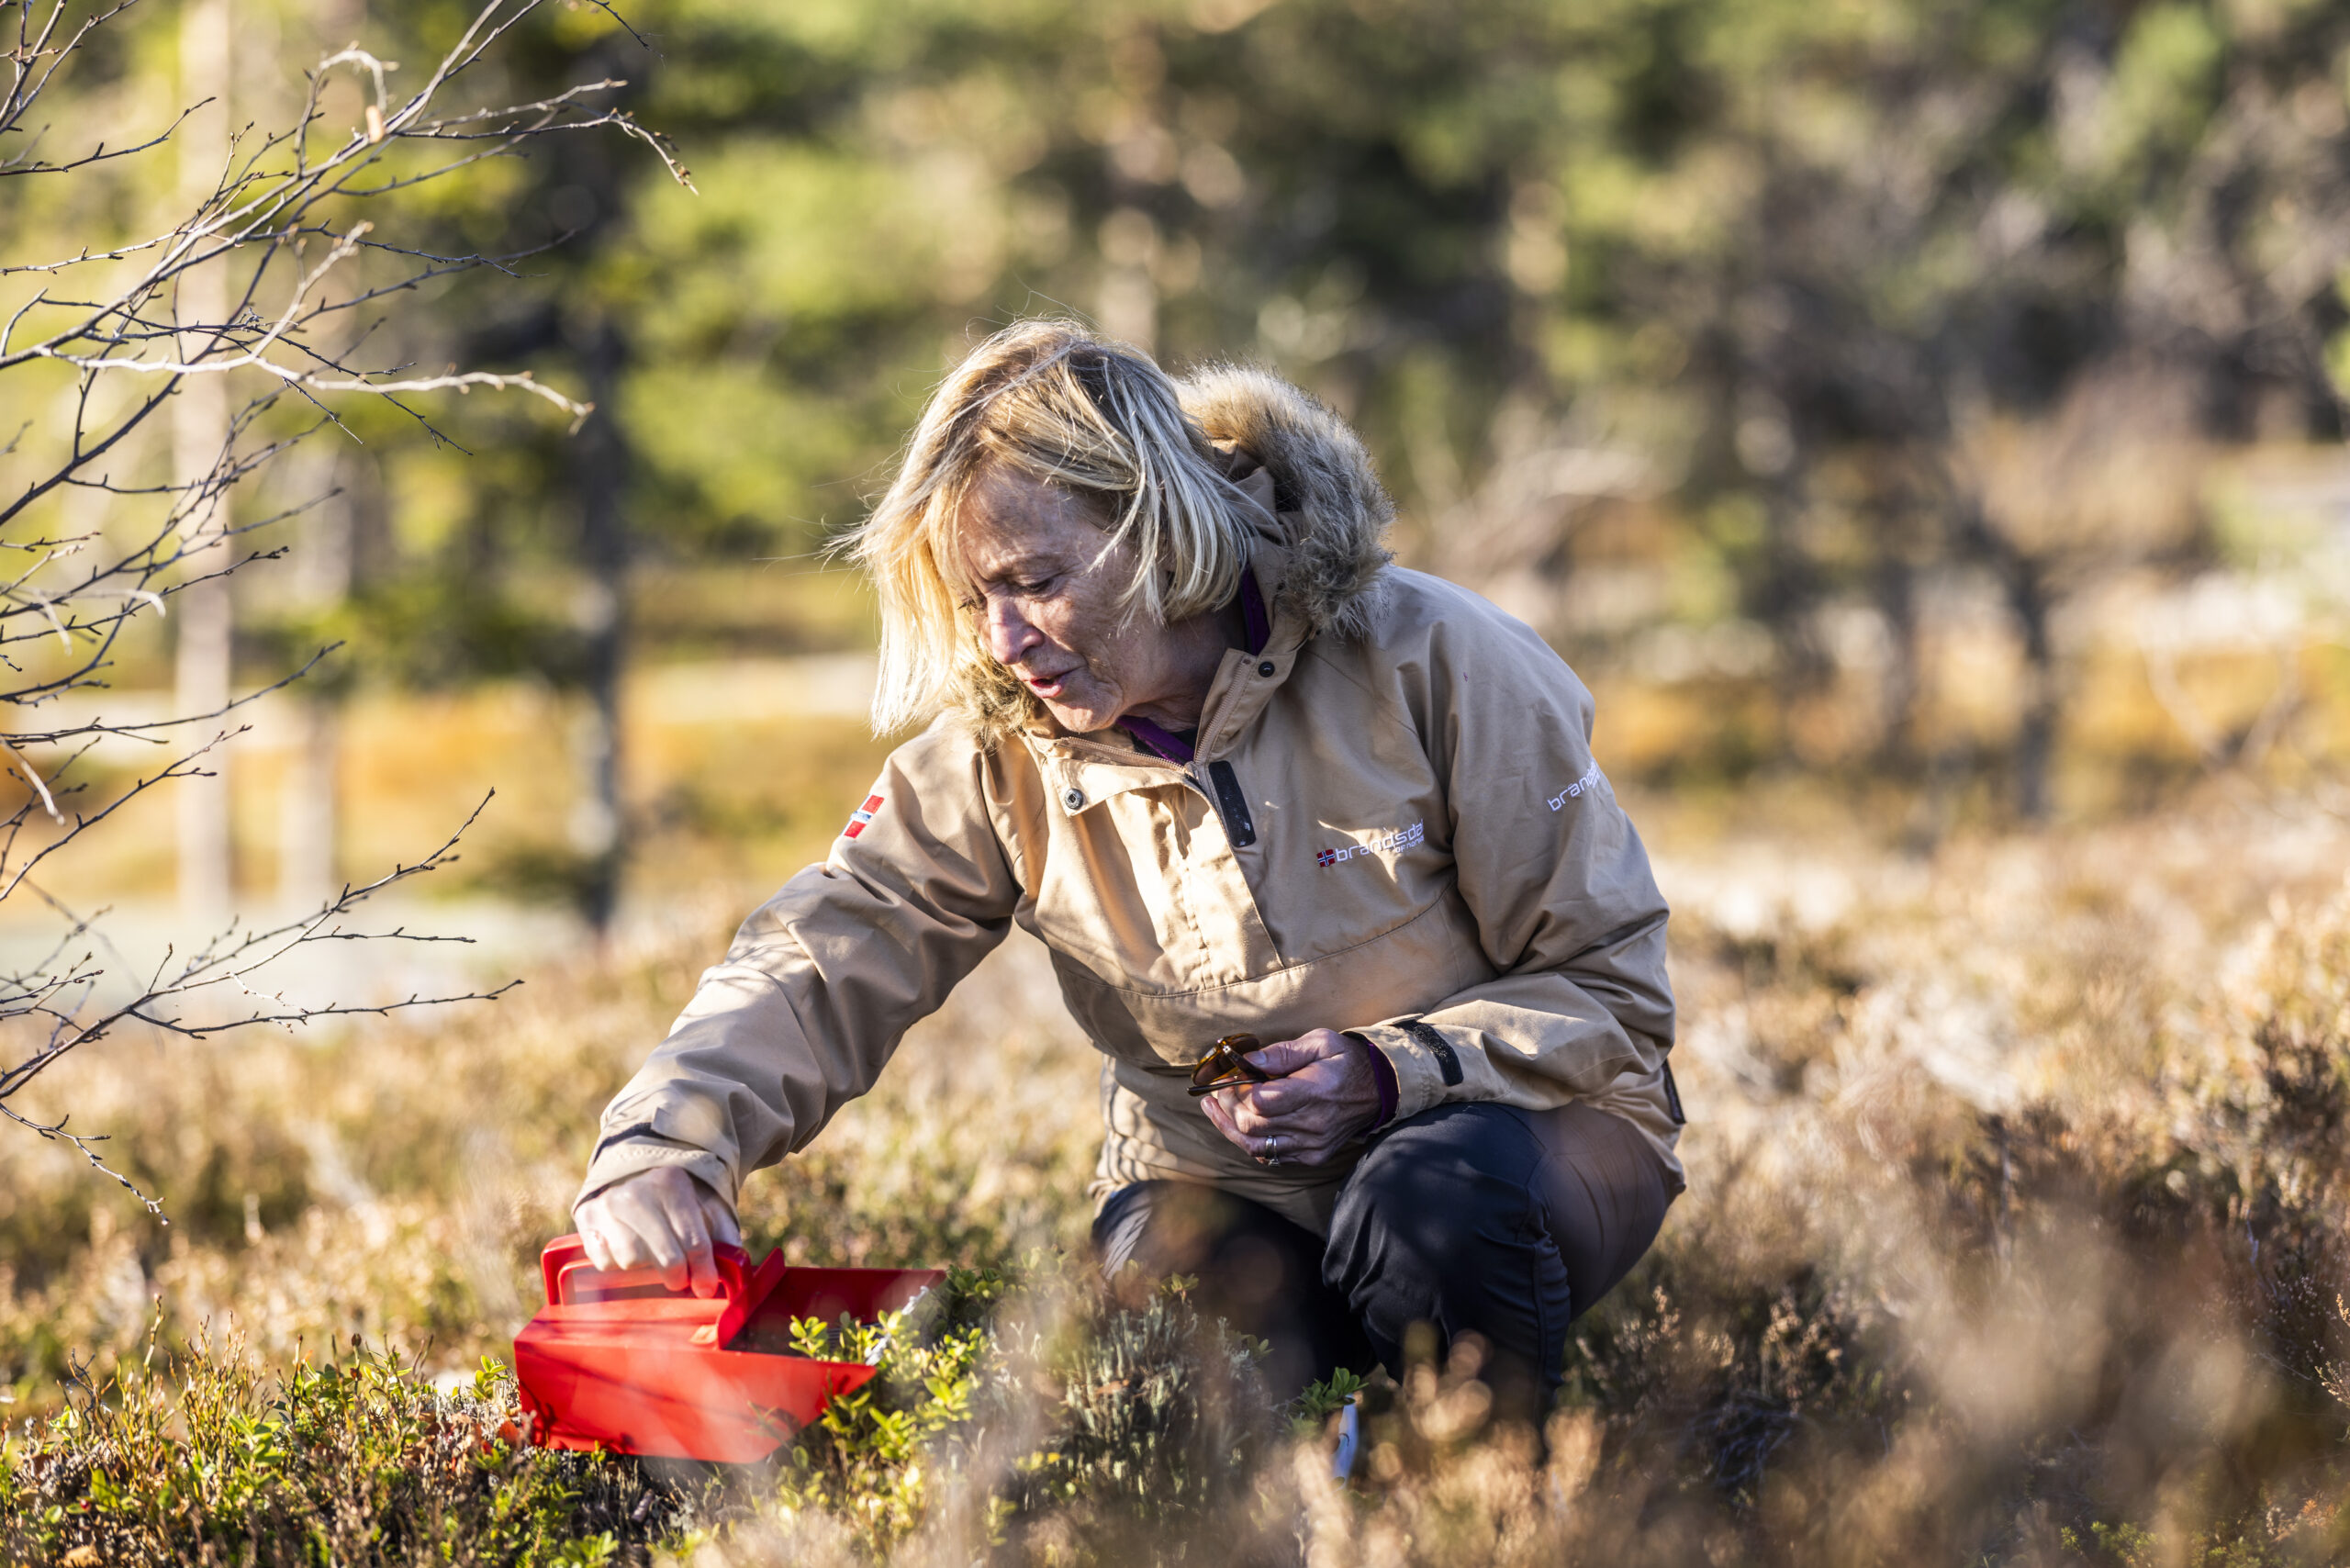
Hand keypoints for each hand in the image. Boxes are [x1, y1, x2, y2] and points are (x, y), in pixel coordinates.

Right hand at [573, 1166, 742, 1297]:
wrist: (628, 1173)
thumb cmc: (673, 1198)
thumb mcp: (702, 1205)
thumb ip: (722, 1232)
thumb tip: (735, 1264)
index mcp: (672, 1184)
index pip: (693, 1239)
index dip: (703, 1270)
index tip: (706, 1287)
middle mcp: (638, 1192)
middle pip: (664, 1255)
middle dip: (676, 1274)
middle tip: (680, 1280)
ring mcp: (609, 1204)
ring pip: (632, 1260)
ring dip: (645, 1267)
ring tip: (651, 1257)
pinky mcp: (586, 1218)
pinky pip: (604, 1261)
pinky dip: (616, 1263)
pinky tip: (624, 1250)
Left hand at [1199, 1028, 1380, 1168]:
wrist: (1380, 1090)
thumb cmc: (1346, 1061)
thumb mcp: (1320, 1042)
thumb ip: (1282, 1053)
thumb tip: (1248, 1061)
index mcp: (1315, 1092)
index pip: (1261, 1102)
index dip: (1236, 1090)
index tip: (1228, 1076)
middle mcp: (1313, 1124)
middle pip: (1252, 1125)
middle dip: (1228, 1106)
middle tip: (1220, 1088)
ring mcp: (1312, 1144)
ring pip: (1255, 1146)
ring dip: (1229, 1127)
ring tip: (1213, 1108)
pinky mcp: (1312, 1155)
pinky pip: (1271, 1156)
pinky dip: (1250, 1141)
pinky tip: (1238, 1123)